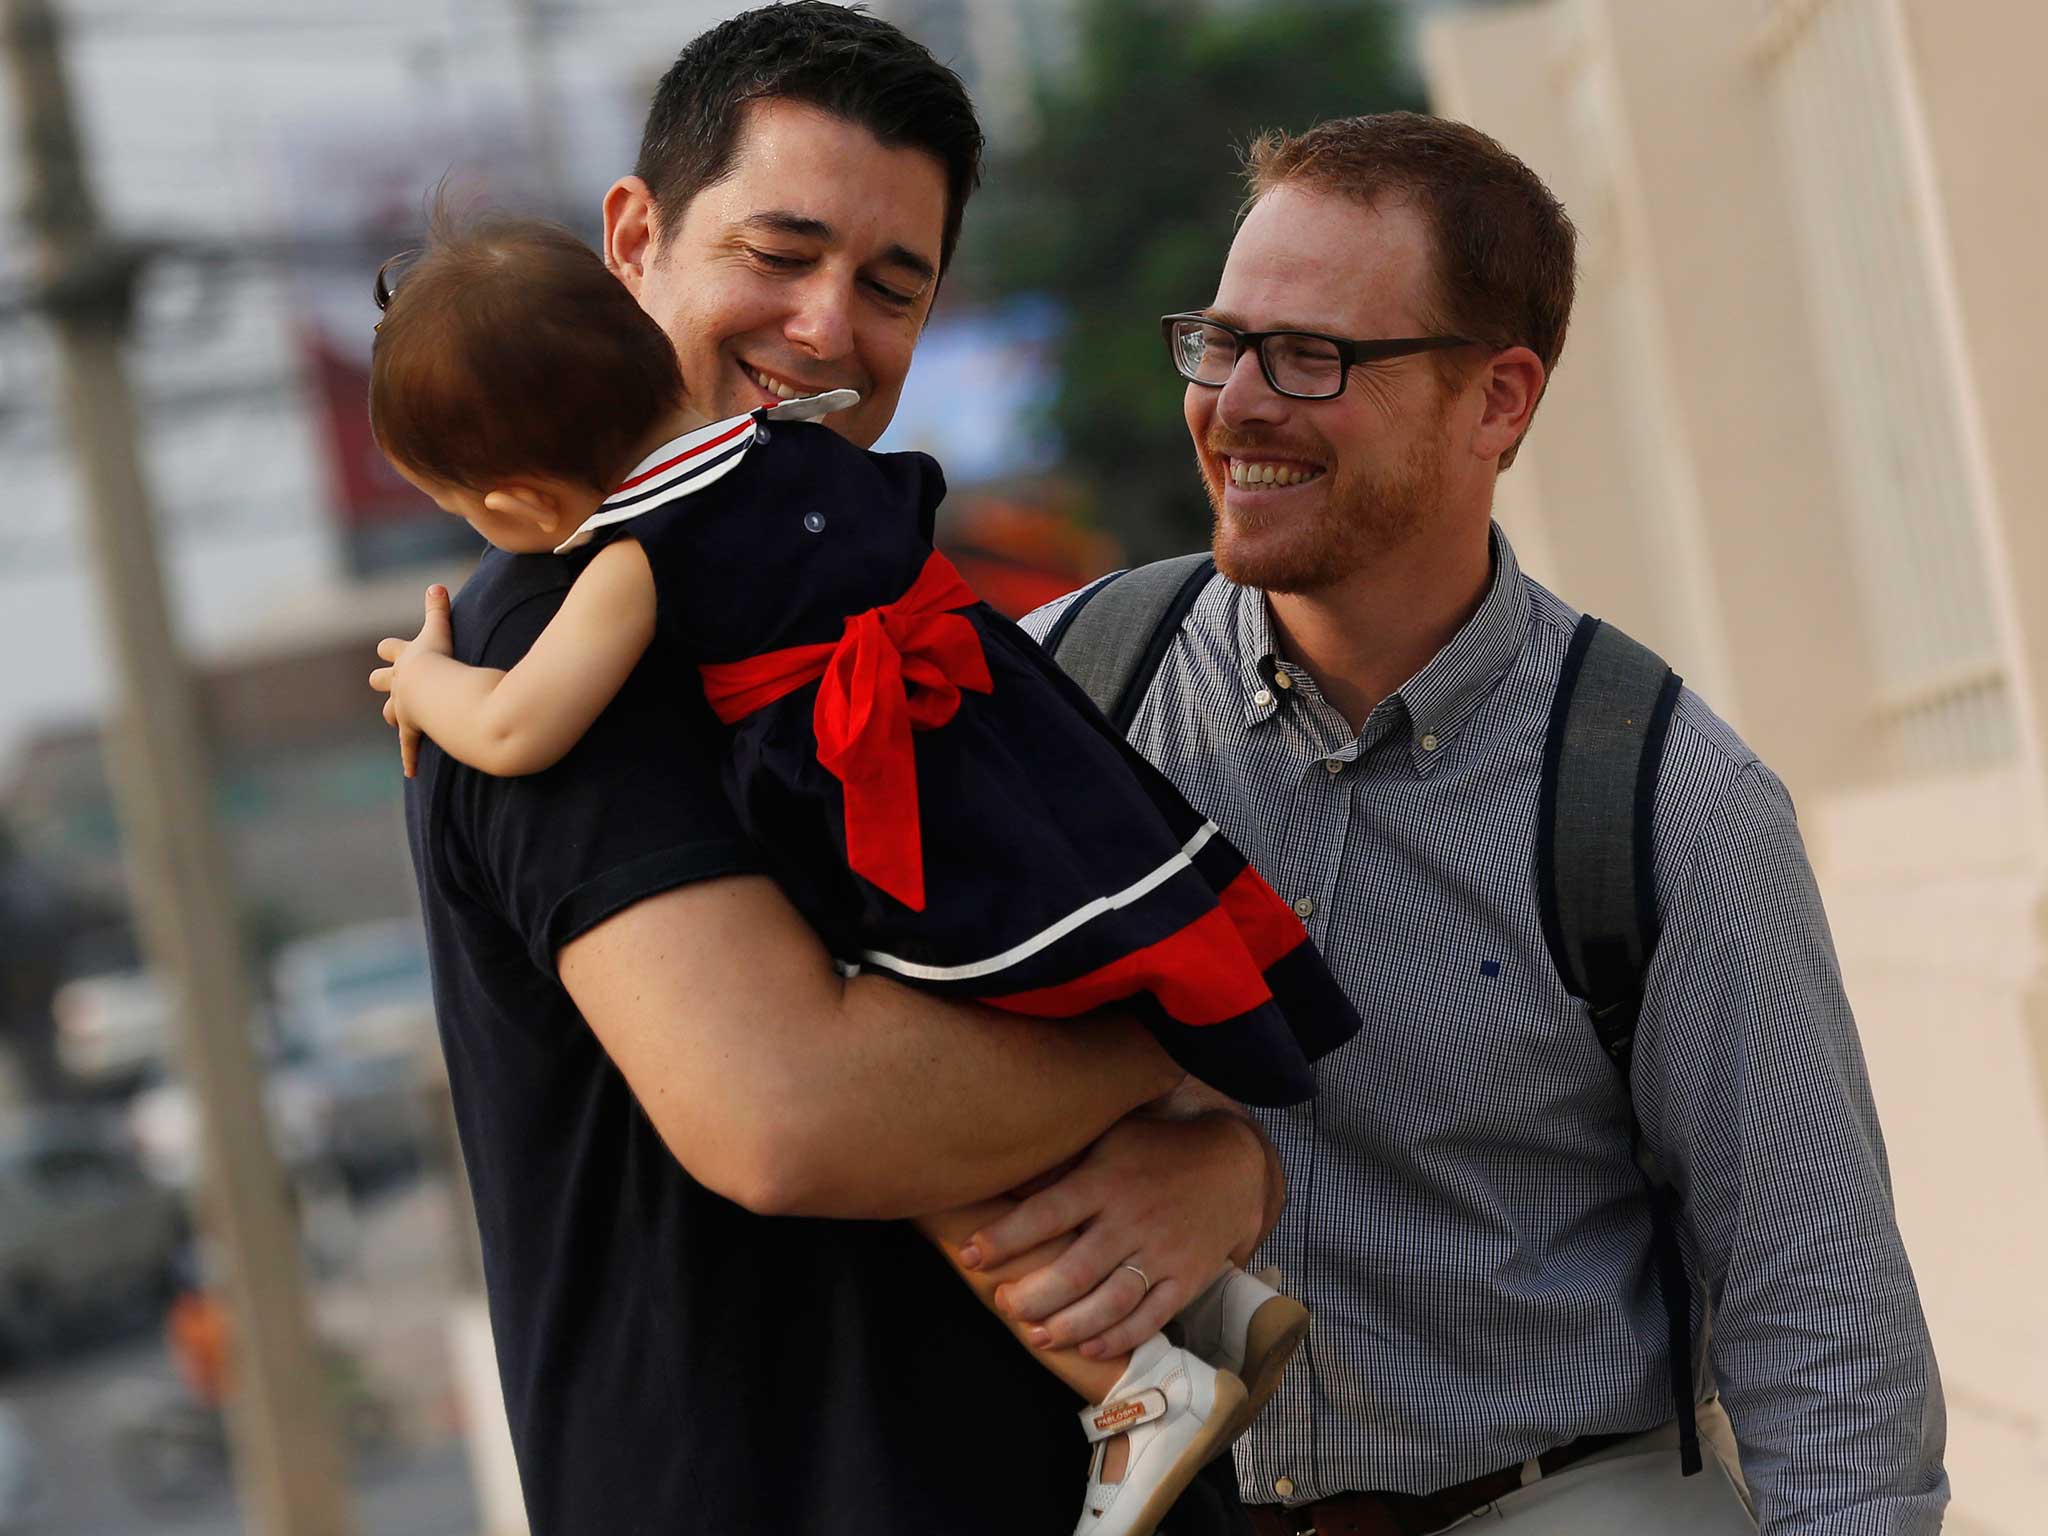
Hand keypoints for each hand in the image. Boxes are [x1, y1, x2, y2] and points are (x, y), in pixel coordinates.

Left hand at [368, 585, 452, 777]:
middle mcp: (399, 685)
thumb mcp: (437, 631)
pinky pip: (410, 746)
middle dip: (383, 680)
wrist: (434, 690)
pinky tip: (410, 772)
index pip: (391, 651)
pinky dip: (410, 758)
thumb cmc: (439, 660)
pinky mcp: (414, 729)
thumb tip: (436, 584)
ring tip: (395, 718)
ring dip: (393, 714)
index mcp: (405, 662)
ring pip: (390, 713)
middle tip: (381, 681)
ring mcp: (404, 709)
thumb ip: (438, 609)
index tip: (386, 649)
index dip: (390, 649)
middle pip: (382, 681)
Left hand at [961, 1111, 1272, 1359]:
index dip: (1005, 1237)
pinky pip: (1151, 1318)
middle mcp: (1132, 1219)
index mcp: (1105, 1181)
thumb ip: (1062, 1164)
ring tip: (1036, 1336)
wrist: (1234, 1165)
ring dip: (1068, 1326)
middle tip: (1005, 1305)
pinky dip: (1118, 1338)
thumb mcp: (1108, 1139)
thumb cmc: (1155, 1151)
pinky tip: (1089, 1347)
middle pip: (1075, 1270)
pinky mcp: (1188, 1279)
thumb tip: (1006, 1180)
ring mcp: (1162, 1253)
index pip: (1046, 1213)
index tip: (970, 1254)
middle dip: (1033, 1296)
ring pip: (1110, 1302)